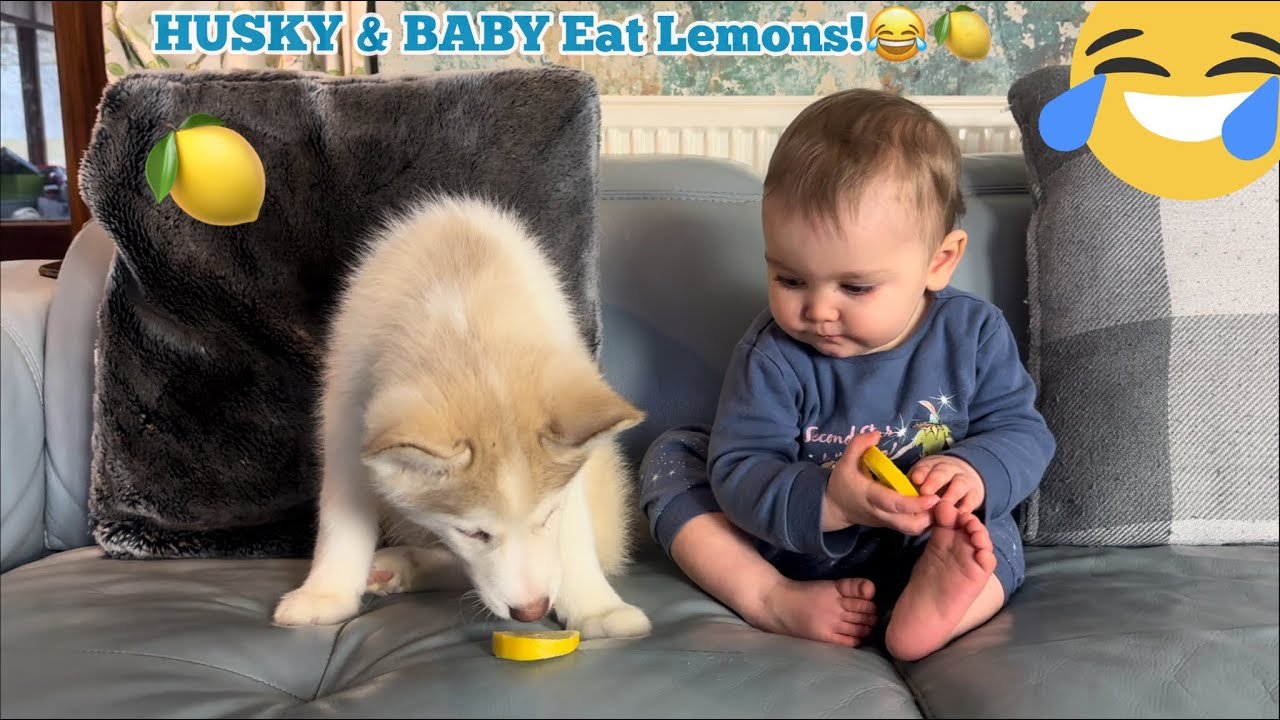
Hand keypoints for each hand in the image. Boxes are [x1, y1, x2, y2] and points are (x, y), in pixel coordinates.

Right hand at [823, 431, 938, 535]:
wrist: (834, 508)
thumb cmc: (842, 483)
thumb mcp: (844, 461)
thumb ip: (858, 445)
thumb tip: (877, 434)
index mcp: (870, 497)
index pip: (894, 504)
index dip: (914, 503)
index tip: (933, 496)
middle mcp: (880, 513)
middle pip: (908, 523)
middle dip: (928, 515)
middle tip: (942, 500)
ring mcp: (887, 522)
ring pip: (912, 529)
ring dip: (928, 519)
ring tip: (937, 503)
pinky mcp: (891, 525)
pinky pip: (910, 528)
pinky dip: (924, 521)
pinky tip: (930, 507)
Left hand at [908, 455, 984, 513]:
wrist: (965, 478)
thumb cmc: (935, 483)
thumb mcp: (924, 481)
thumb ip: (914, 489)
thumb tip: (902, 500)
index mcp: (932, 465)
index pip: (926, 466)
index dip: (921, 472)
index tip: (915, 480)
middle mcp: (949, 470)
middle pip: (942, 472)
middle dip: (934, 481)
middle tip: (926, 491)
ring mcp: (964, 481)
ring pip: (959, 485)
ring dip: (950, 495)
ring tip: (942, 506)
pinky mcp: (974, 495)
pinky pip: (971, 500)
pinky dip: (966, 507)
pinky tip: (959, 514)